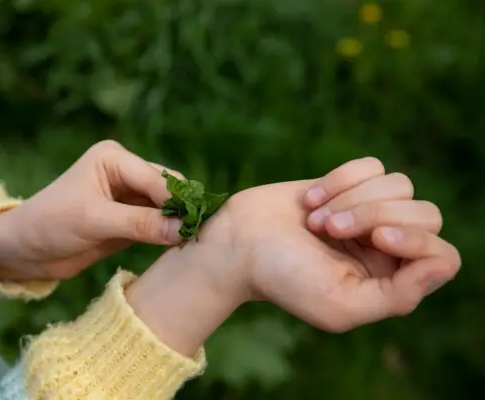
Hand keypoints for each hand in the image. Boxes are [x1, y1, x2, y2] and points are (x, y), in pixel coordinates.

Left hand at [0, 140, 182, 280]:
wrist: (24, 250)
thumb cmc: (50, 224)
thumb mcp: (94, 221)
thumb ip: (140, 224)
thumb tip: (183, 229)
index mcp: (114, 159)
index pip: (156, 179)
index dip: (177, 201)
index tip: (198, 224)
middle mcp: (125, 172)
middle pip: (166, 189)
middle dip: (181, 209)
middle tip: (200, 232)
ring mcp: (129, 197)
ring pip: (166, 207)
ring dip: (177, 222)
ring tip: (195, 240)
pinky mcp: (130, 220)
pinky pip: (157, 224)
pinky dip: (168, 233)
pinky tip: (181, 244)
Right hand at [195, 157, 460, 331]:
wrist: (238, 242)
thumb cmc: (284, 278)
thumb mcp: (340, 305)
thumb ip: (398, 296)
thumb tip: (442, 264)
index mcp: (390, 281)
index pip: (441, 255)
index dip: (417, 241)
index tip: (375, 239)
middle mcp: (386, 245)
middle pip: (424, 213)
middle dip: (374, 214)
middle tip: (329, 230)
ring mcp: (368, 211)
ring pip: (400, 185)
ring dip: (351, 198)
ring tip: (316, 219)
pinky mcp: (349, 183)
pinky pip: (371, 166)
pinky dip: (341, 178)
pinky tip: (310, 199)